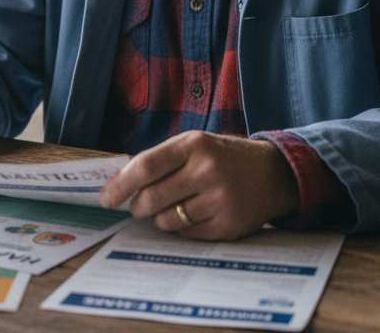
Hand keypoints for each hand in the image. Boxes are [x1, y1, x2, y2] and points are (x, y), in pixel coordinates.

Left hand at [98, 132, 299, 240]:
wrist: (274, 174)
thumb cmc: (223, 158)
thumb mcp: (195, 144)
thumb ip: (162, 160)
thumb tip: (121, 184)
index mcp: (193, 145)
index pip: (145, 166)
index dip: (120, 185)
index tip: (106, 198)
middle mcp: (207, 170)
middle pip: (151, 199)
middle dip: (137, 207)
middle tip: (138, 207)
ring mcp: (220, 199)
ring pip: (167, 221)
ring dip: (160, 219)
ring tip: (172, 207)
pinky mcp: (229, 225)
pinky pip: (187, 234)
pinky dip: (182, 228)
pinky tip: (194, 214)